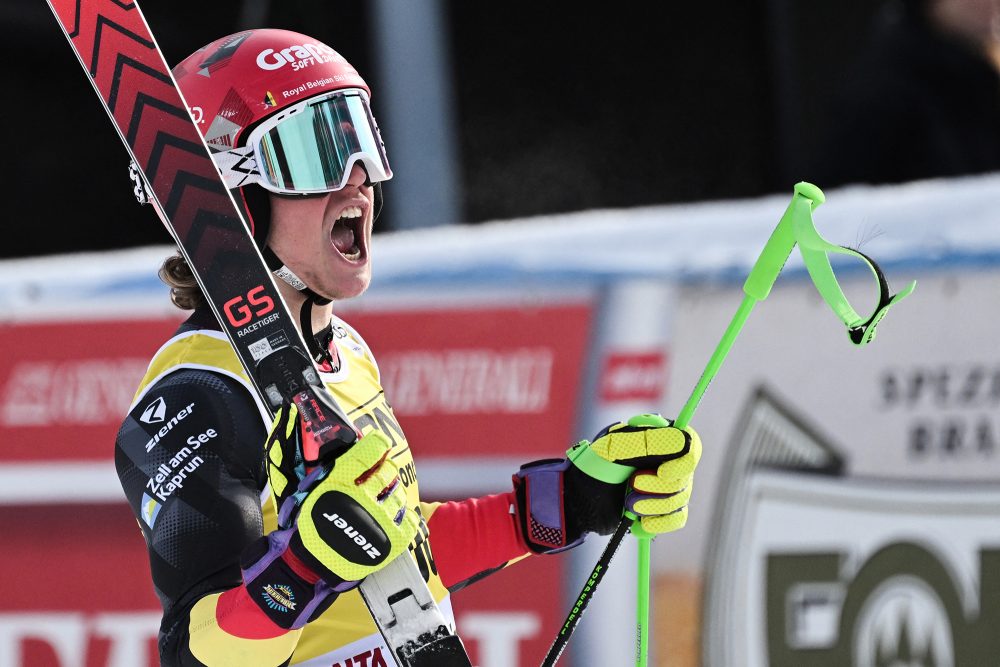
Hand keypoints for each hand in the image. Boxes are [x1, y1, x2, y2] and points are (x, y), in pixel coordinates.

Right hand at [241, 404, 418, 628]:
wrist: (310, 566)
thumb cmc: (310, 526)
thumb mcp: (312, 491)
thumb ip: (332, 469)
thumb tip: (353, 444)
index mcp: (340, 483)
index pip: (370, 451)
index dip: (378, 444)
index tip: (379, 443)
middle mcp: (361, 499)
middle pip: (388, 471)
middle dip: (384, 470)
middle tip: (378, 476)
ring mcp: (378, 521)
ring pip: (398, 493)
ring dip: (391, 493)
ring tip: (379, 501)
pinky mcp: (391, 541)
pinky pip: (408, 519)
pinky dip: (402, 515)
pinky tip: (391, 515)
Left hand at [580, 414, 700, 536]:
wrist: (579, 498)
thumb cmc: (594, 465)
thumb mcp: (613, 448)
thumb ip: (646, 442)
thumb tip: (681, 440)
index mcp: (660, 439)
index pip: (691, 446)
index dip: (685, 462)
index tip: (663, 473)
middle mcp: (669, 461)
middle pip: (685, 478)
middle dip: (657, 487)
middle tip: (631, 486)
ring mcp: (667, 486)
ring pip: (680, 500)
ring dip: (652, 505)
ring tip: (627, 503)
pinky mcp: (662, 509)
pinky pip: (677, 519)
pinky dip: (659, 523)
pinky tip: (638, 523)